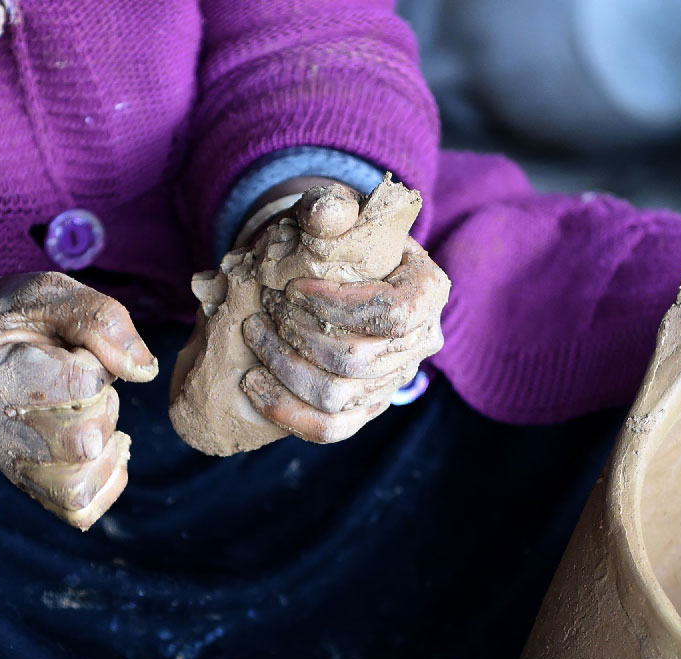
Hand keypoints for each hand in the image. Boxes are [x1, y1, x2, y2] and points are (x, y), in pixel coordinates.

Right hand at [0, 272, 156, 529]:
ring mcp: (6, 461)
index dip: (98, 363)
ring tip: (93, 413)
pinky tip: (109, 449)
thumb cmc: (24, 316)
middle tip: (89, 381)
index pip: (80, 384)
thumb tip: (145, 371)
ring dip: (106, 447)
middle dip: (105, 406)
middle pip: (82, 441)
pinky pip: (77, 510)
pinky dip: (106, 483)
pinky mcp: (26, 482)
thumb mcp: (55, 294)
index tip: (77, 350)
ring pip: (78, 485)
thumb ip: (103, 321)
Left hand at [240, 191, 448, 442]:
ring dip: (284, 367)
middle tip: (263, 307)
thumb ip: (330, 208)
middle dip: (299, 334)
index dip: (336, 307)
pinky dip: (285, 410)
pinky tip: (252, 383)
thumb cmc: (334, 241)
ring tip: (253, 335)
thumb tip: (326, 215)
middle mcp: (419, 342)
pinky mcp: (364, 407)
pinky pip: (330, 429)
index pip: (391, 314)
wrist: (324, 272)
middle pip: (358, 361)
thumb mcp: (333, 214)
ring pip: (338, 397)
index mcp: (427, 291)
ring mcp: (392, 380)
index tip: (291, 288)